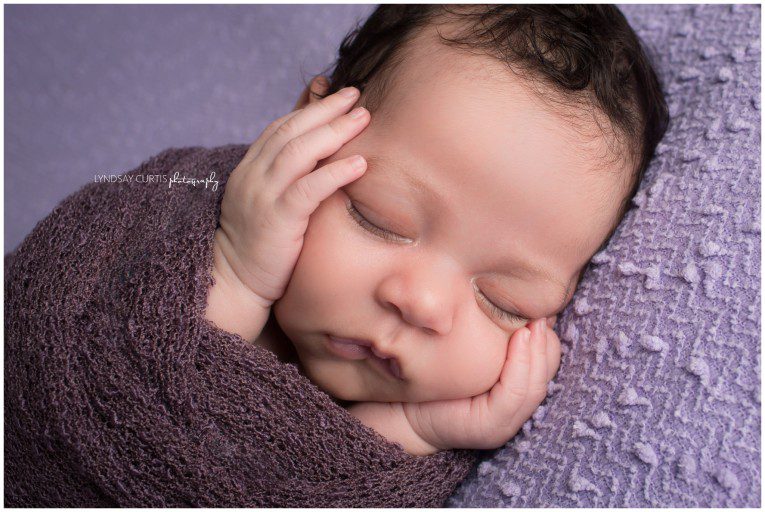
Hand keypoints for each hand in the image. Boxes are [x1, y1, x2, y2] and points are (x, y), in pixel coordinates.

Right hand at [215, 86, 370, 306]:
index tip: (338, 94)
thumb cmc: (260, 244)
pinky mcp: (277, 220)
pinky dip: (334, 172)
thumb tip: (319, 154)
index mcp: (250, 169)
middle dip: (326, 110)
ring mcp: (262, 196)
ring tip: (363, 118)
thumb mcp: (270, 202)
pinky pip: (308, 189)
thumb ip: (289, 176)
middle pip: (291, 130)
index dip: (310, 107)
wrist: (234, 281)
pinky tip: (359, 163)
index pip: (281, 127)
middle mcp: (253, 176)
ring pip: (298, 152)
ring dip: (334, 131)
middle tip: (356, 95)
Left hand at [399, 318, 560, 453]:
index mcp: (512, 393)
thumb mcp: (469, 353)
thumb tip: (510, 303)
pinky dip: (522, 364)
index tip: (540, 311)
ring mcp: (504, 423)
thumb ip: (491, 339)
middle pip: (546, 372)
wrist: (404, 412)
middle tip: (540, 315)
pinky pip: (516, 392)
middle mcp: (514, 412)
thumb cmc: (434, 377)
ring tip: (533, 324)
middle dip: (545, 343)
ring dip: (537, 351)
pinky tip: (520, 338)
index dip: (546, 338)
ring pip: (535, 384)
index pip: (545, 363)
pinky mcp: (491, 425)